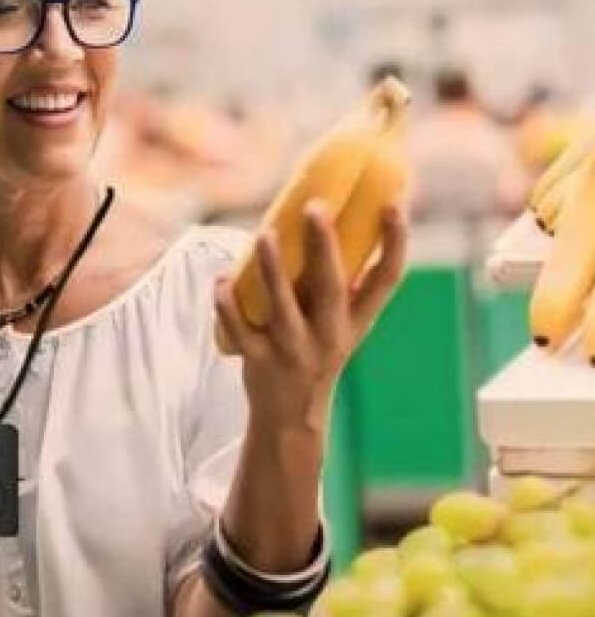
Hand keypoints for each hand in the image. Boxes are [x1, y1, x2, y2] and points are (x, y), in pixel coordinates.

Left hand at [214, 200, 406, 436]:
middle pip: (333, 287)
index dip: (395, 241)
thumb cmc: (314, 349)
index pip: (387, 278)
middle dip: (324, 246)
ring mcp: (293, 350)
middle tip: (315, 207)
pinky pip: (239, 328)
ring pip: (283, 307)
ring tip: (265, 234)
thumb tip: (320, 212)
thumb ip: (335, 279)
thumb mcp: (339, 321)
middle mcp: (330, 335)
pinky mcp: (259, 361)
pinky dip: (227, 304)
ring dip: (273, 269)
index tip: (394, 202)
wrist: (291, 414)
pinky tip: (222, 279)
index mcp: (357, 320)